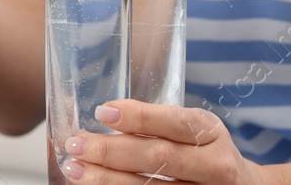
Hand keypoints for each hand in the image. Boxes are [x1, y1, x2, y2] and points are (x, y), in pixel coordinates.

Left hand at [60, 101, 269, 183]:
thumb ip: (155, 122)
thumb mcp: (194, 129)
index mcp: (211, 133)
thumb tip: (98, 113)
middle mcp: (214, 166)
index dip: (139, 118)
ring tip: (76, 171)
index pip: (175, 122)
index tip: (103, 112)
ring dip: (109, 180)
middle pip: (160, 158)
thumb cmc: (207, 152)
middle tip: (76, 145)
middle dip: (112, 151)